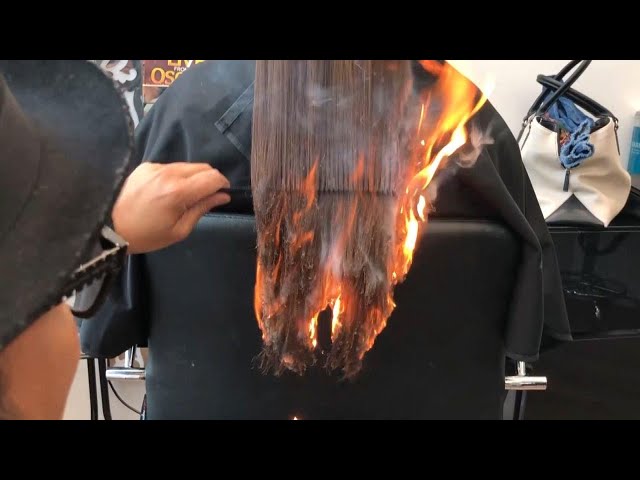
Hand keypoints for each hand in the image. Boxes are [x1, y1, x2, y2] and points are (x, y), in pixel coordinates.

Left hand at [112, 162, 230, 253]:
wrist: (108, 227)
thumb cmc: (146, 235)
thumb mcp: (179, 230)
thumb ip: (202, 209)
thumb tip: (222, 196)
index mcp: (178, 192)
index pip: (212, 177)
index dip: (222, 184)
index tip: (222, 194)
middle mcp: (168, 173)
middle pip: (202, 167)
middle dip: (209, 179)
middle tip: (205, 196)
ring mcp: (155, 167)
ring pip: (187, 165)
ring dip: (193, 177)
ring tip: (184, 196)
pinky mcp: (145, 166)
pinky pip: (170, 167)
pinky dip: (176, 176)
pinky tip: (167, 191)